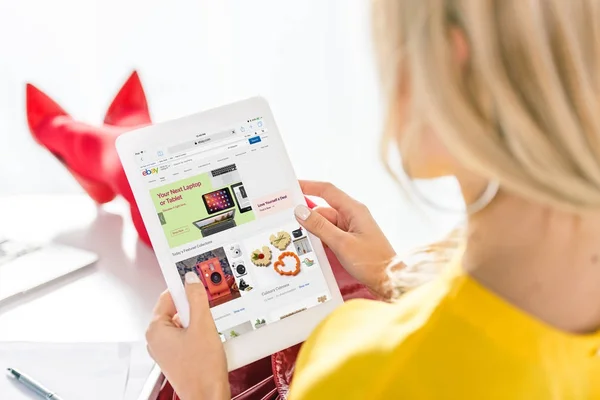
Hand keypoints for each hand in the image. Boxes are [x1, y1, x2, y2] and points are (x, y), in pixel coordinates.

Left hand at [146, 273, 229, 399]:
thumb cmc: (202, 369)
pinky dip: (198, 332)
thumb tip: (190, 280)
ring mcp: (166, 349)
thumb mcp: (203, 325)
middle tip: (208, 307)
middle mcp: (156, 339)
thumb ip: (196, 298)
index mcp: (155, 329)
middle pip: (176, 309)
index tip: (197, 282)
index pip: (167, 296)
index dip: (184, 288)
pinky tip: (210, 337)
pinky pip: (186, 335)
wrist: (208, 396)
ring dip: (197, 320)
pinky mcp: (177, 357)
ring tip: (210, 326)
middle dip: (193, 306)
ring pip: (182, 322)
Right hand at [295, 180, 396, 297]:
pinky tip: (310, 248)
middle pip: (323, 210)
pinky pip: (330, 235)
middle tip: (286, 221)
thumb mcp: (341, 244)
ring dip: (313, 231)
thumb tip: (300, 211)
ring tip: (296, 239)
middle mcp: (353, 216)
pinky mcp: (350, 241)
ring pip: (325, 224)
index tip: (291, 185)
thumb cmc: (371, 262)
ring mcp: (351, 229)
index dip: (308, 185)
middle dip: (306, 215)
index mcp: (354, 210)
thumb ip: (320, 227)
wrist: (390, 281)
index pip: (327, 190)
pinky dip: (320, 240)